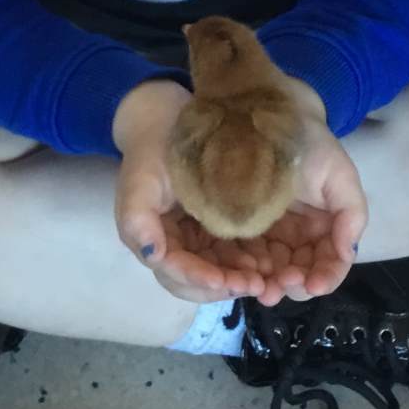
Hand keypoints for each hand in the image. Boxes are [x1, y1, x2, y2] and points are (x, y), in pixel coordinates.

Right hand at [114, 79, 267, 302]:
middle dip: (224, 287)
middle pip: (198, 283)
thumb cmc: (152, 149)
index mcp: (154, 241)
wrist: (169, 121)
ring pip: (219, 273)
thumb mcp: (140, 179)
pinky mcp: (219, 230)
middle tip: (254, 286)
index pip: (175, 271)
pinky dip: (250, 264)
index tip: (223, 281)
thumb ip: (137, 219)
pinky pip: (234, 256)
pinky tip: (270, 263)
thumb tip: (153, 255)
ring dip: (240, 280)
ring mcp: (199, 241)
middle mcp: (176, 248)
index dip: (198, 279)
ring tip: (266, 279)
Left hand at [203, 116, 366, 306]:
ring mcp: (270, 234)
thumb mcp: (339, 173)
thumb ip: (352, 212)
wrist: (266, 116)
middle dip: (296, 285)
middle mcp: (299, 236)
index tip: (315, 284)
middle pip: (302, 273)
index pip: (331, 261)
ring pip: (275, 271)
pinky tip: (245, 278)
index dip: (326, 277)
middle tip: (283, 285)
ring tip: (264, 289)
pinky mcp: (242, 229)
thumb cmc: (306, 143)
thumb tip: (346, 252)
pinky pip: (249, 258)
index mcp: (324, 226)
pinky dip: (250, 273)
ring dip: (273, 285)